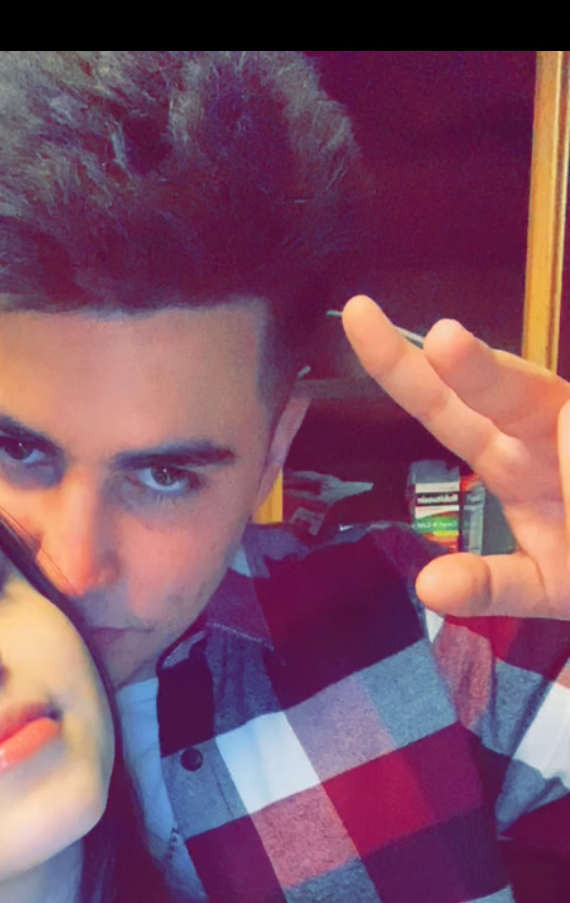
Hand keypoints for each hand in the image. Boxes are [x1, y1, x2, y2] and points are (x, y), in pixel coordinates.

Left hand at [341, 295, 569, 619]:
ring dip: (569, 445)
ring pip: (567, 416)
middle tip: (443, 342)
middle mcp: (547, 425)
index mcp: (510, 455)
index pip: (445, 406)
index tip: (355, 314)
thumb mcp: (539, 586)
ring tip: (563, 481)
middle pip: (505, 388)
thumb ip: (490, 587)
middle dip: (476, 369)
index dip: (400, 366)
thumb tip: (431, 588)